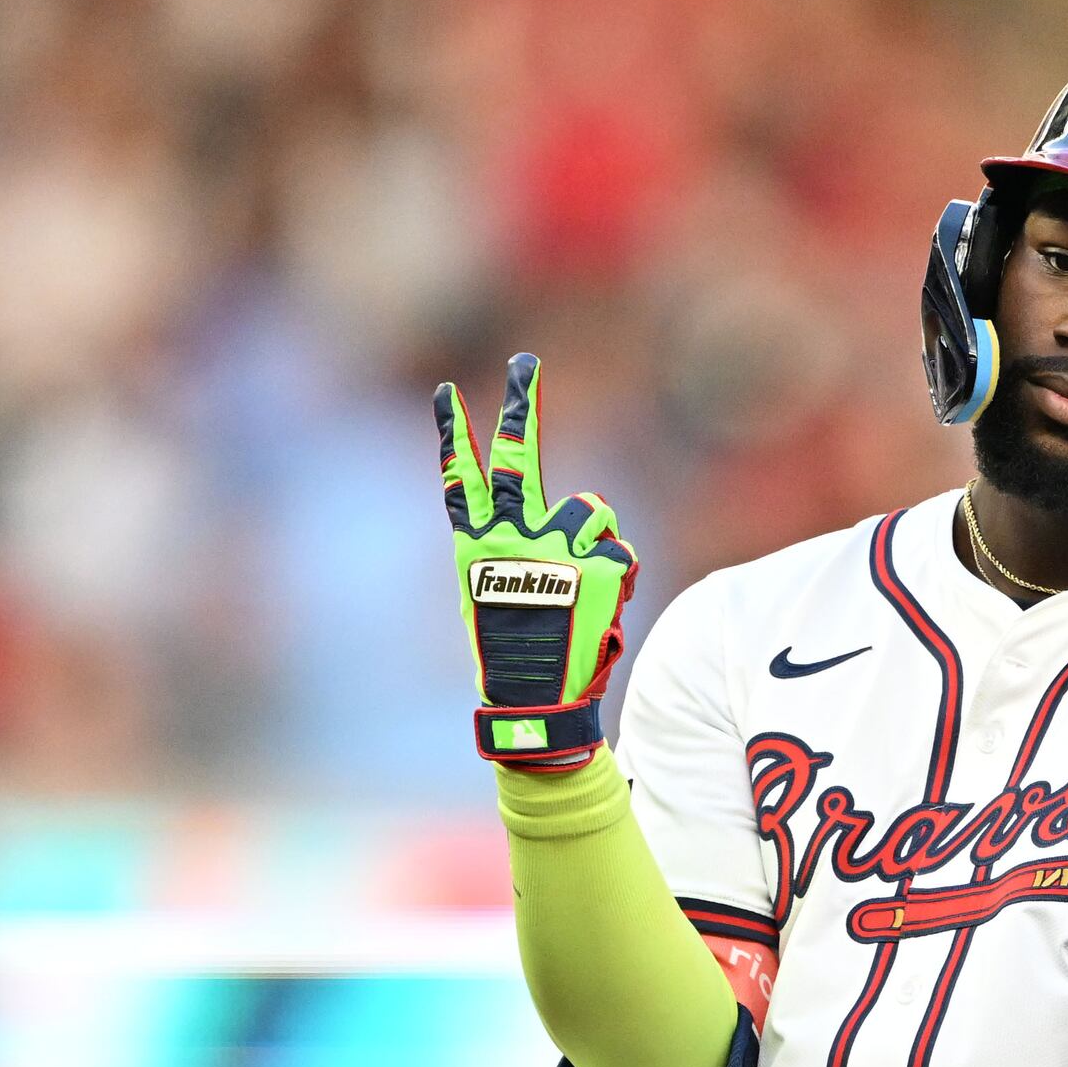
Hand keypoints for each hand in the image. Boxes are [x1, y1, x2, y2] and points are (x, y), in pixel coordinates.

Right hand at [436, 353, 636, 769]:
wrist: (537, 703)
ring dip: (596, 539)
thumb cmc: (515, 654)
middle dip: (520, 406)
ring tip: (583, 588)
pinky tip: (601, 612)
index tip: (446, 393)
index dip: (454, 435)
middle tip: (524, 363)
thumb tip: (586, 511)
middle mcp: (512, 538)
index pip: (461, 479)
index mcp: (477, 548)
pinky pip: (621, 555)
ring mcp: (556, 548)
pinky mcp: (600, 564)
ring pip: (593, 510)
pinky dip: (619, 580)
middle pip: (520, 458)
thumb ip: (524, 548)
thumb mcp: (498, 596)